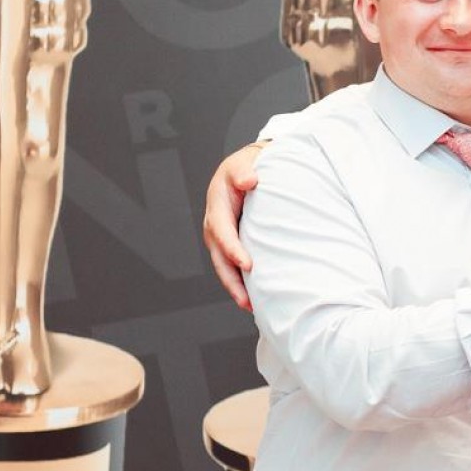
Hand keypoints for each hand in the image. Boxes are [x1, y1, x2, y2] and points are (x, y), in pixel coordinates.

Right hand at [203, 143, 267, 311]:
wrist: (246, 170)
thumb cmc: (246, 167)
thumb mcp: (242, 164)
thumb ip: (243, 172)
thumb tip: (249, 180)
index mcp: (217, 206)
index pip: (223, 231)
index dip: (233, 250)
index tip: (248, 265)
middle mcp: (215, 225)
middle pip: (219, 257)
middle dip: (232, 281)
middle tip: (247, 300)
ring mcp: (221, 237)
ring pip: (224, 266)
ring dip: (235, 288)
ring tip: (251, 307)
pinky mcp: (230, 244)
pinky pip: (232, 266)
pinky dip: (241, 282)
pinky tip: (254, 298)